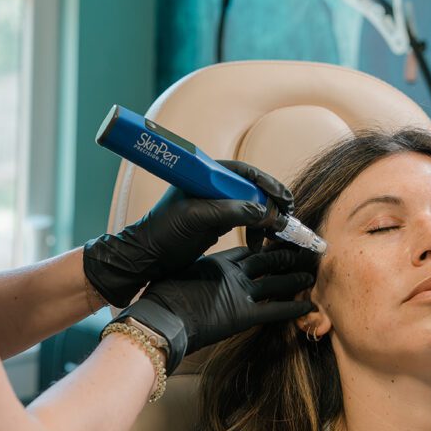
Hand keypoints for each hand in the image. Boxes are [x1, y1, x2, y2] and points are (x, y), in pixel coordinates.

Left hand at [83, 161, 293, 307]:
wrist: (143, 257)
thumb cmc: (162, 233)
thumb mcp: (196, 219)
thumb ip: (231, 211)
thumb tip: (266, 212)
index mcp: (204, 176)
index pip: (244, 173)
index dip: (268, 184)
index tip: (285, 201)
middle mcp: (210, 187)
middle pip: (251, 188)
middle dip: (271, 203)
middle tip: (287, 221)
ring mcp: (212, 205)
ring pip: (249, 206)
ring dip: (265, 220)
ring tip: (273, 236)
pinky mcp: (213, 222)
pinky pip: (243, 220)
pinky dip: (256, 229)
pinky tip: (260, 242)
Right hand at [113, 245, 314, 372]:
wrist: (160, 316)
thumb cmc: (164, 297)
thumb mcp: (183, 275)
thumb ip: (200, 270)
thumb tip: (201, 271)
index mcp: (219, 262)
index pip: (250, 251)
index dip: (265, 245)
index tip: (280, 239)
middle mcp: (235, 274)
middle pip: (269, 260)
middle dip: (288, 255)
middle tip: (308, 249)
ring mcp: (241, 292)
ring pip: (277, 281)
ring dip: (296, 278)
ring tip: (313, 272)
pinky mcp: (244, 314)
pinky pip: (275, 310)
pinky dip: (293, 308)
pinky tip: (310, 306)